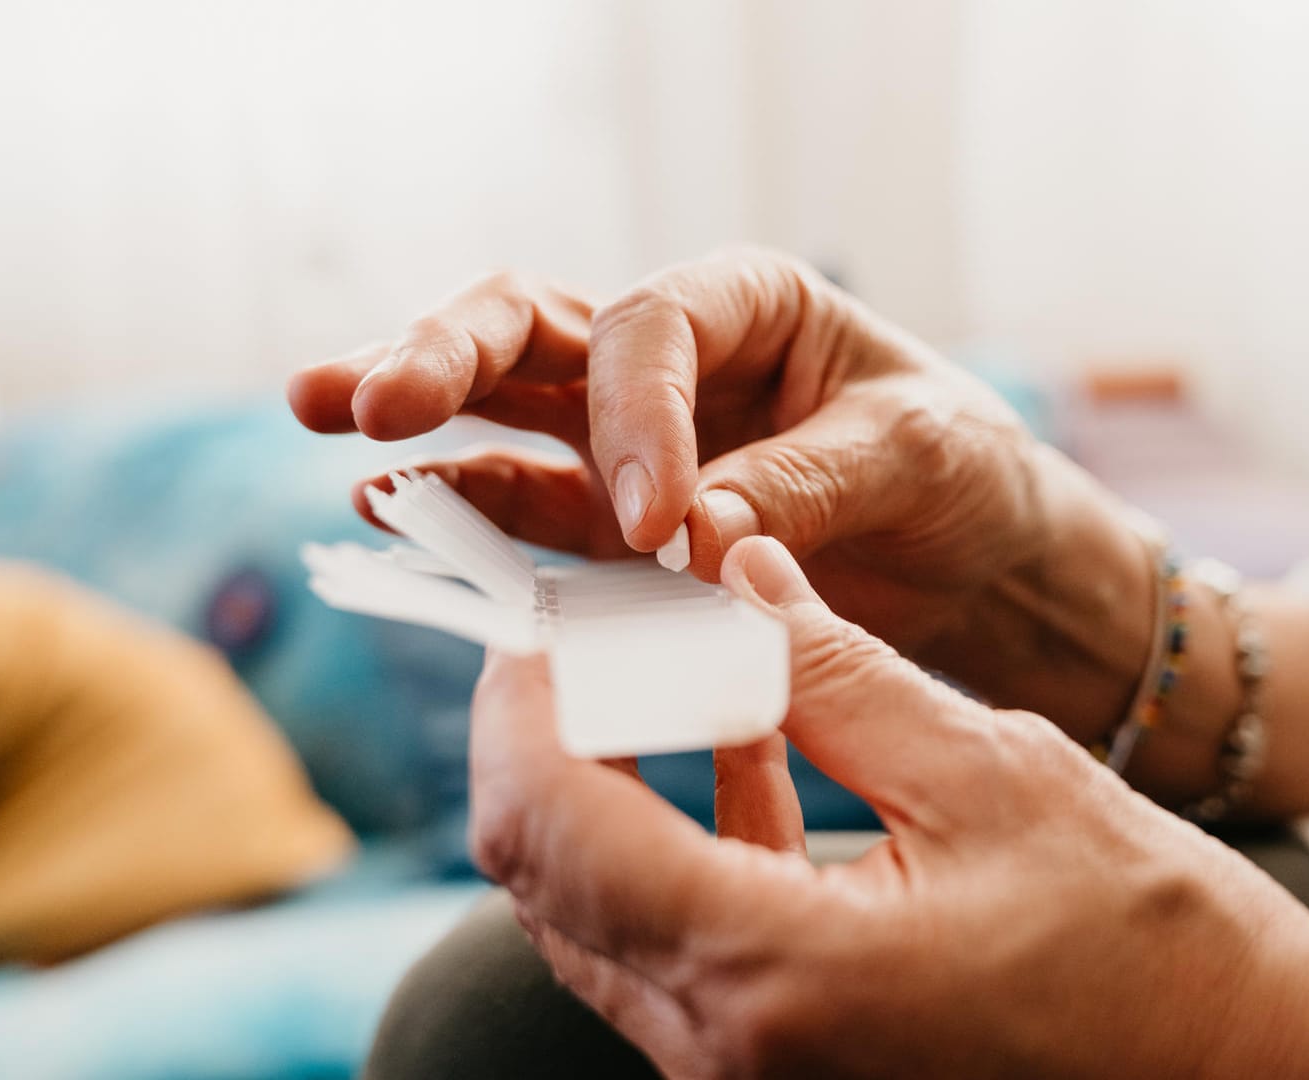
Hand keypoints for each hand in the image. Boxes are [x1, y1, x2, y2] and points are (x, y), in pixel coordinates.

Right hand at [286, 250, 1058, 653]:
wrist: (977, 558)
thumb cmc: (959, 472)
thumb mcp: (915, 457)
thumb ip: (803, 486)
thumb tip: (690, 538)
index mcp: (748, 303)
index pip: (651, 330)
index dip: (635, 416)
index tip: (658, 523)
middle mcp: (673, 358)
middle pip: (532, 328)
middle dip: (447, 354)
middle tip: (372, 400)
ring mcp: (629, 438)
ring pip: (501, 405)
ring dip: (415, 418)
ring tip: (331, 427)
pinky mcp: (617, 523)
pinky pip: (530, 510)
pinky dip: (469, 515)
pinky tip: (395, 514)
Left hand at [469, 536, 1308, 1077]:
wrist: (1241, 1073)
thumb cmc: (1151, 942)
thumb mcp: (992, 773)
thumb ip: (838, 672)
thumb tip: (737, 572)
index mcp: (772, 972)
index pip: (550, 827)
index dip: (524, 703)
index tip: (552, 615)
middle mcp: (730, 1049)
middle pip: (548, 878)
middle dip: (555, 735)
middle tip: (607, 629)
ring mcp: (749, 1077)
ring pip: (602, 916)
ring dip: (616, 785)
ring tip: (684, 669)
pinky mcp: (784, 1071)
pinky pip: (681, 952)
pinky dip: (687, 843)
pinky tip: (753, 751)